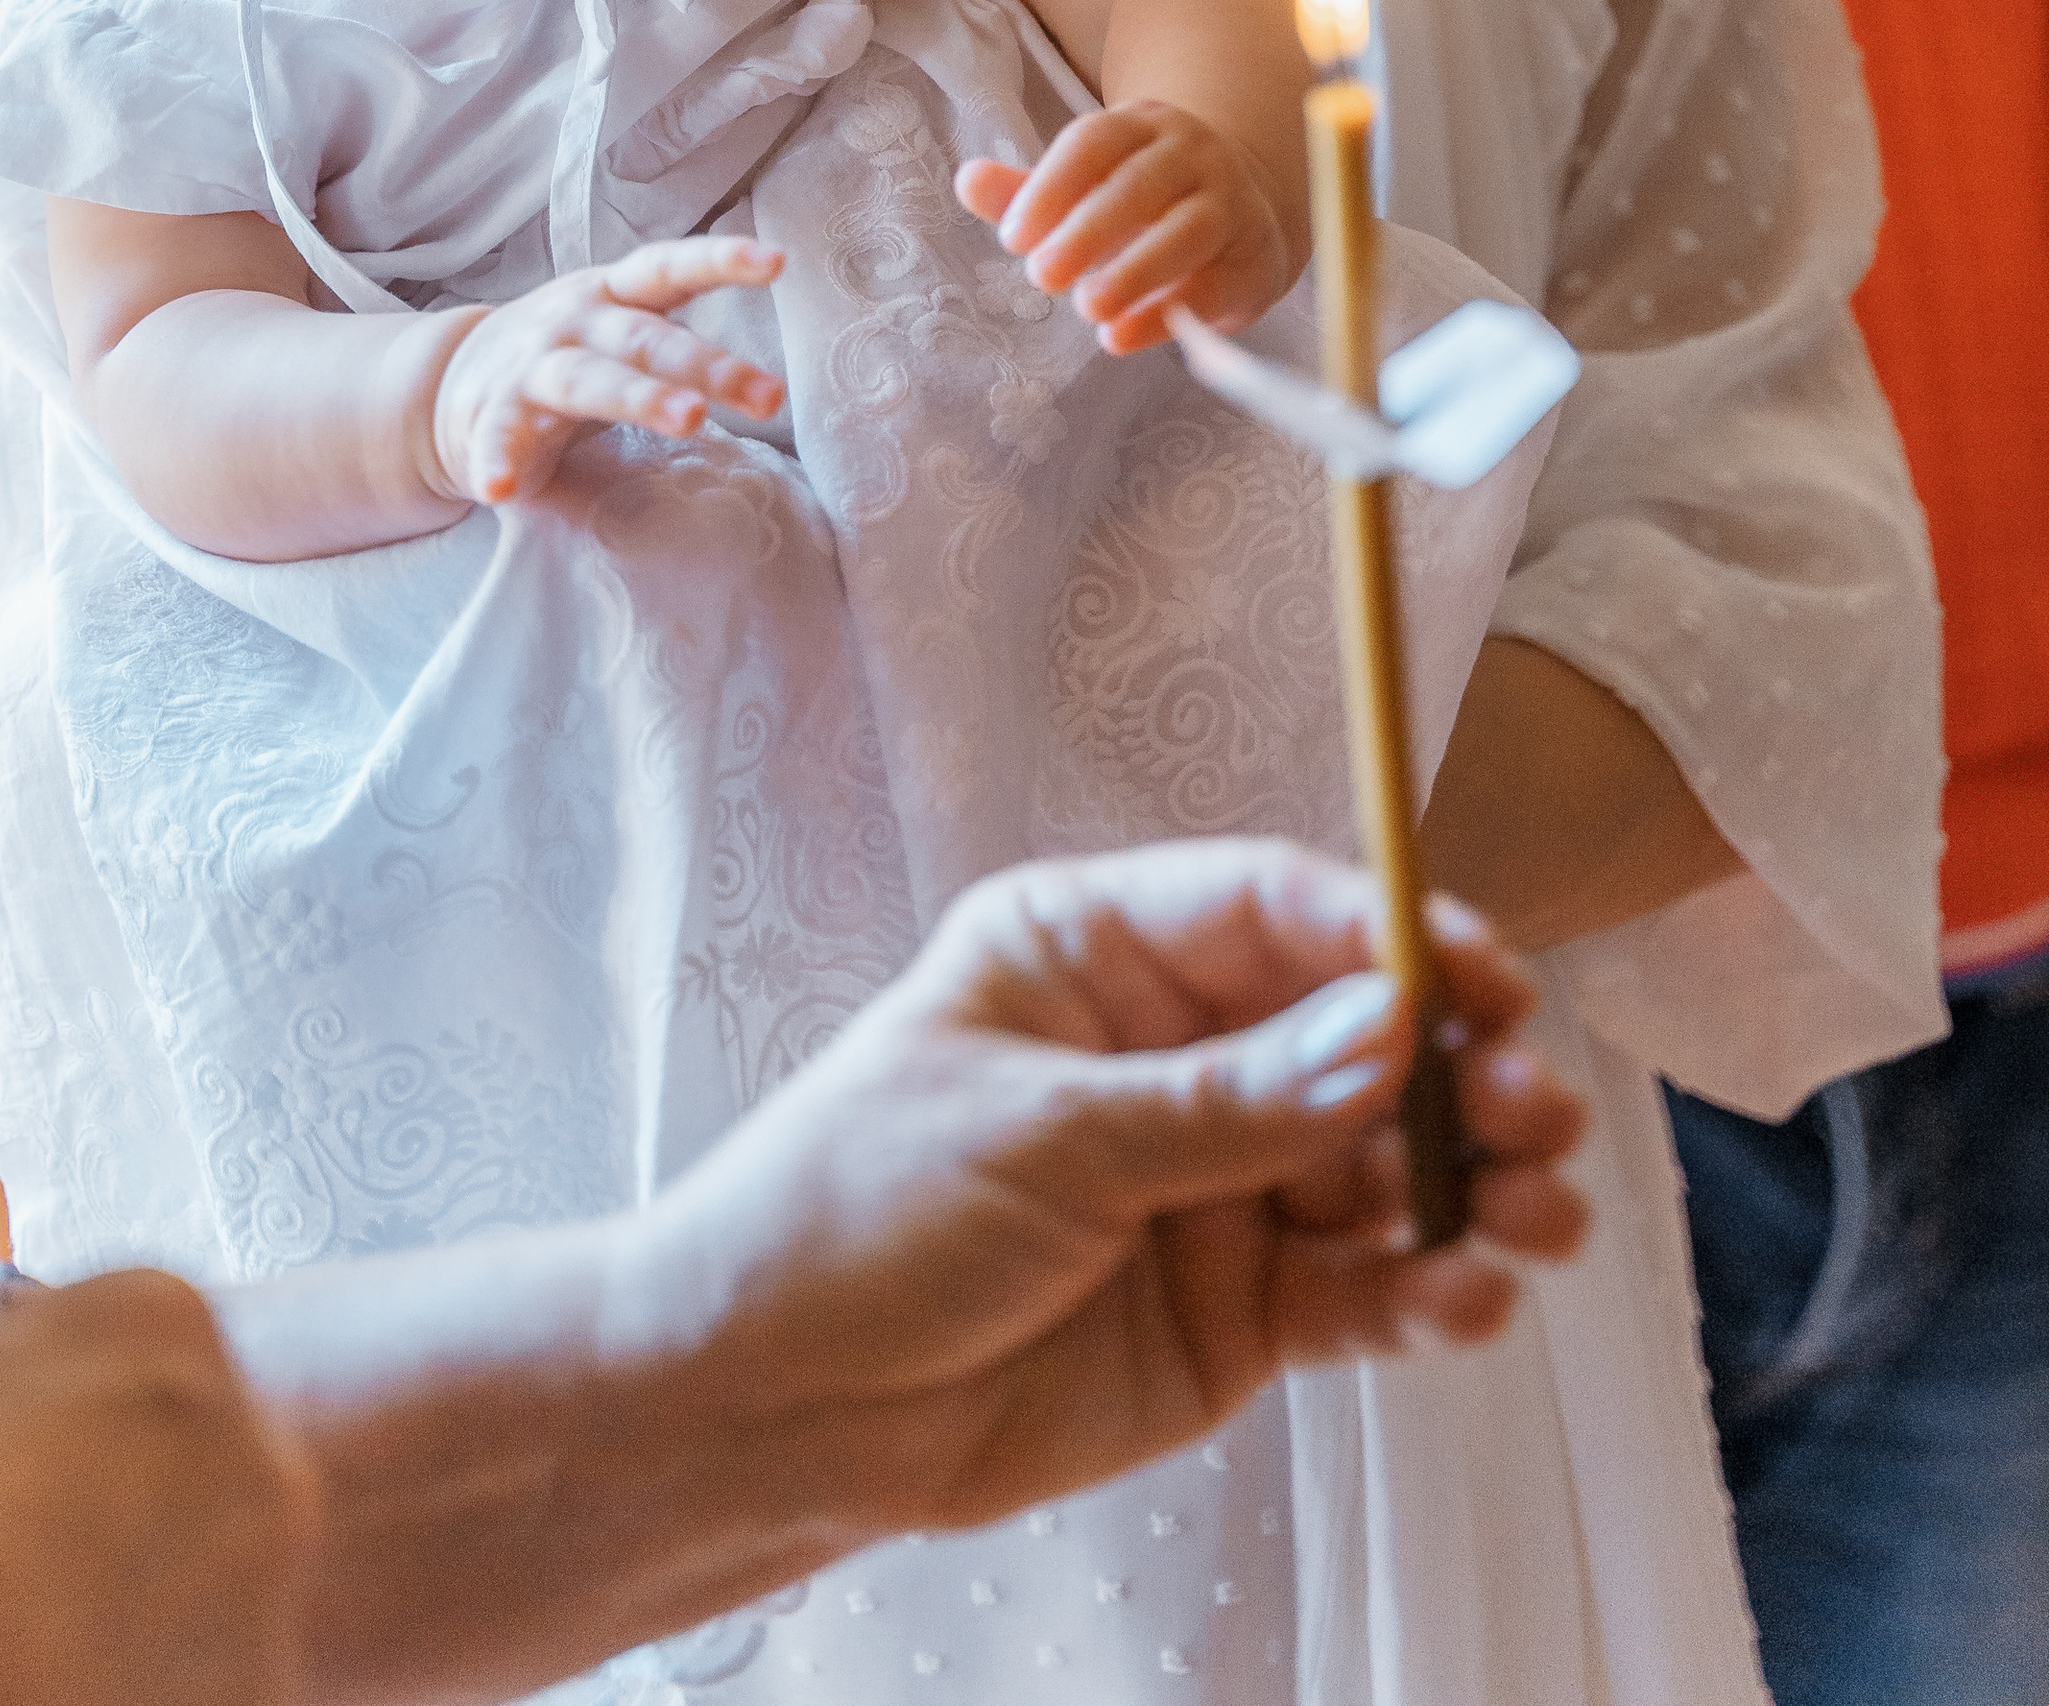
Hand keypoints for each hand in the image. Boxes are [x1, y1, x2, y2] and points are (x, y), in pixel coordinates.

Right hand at [425, 235, 784, 506]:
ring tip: (689, 420)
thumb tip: (767, 382)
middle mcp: (576, 321)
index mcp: (613, 295)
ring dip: (641, 397)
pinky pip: (497, 438)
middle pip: (648, 339)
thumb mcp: (618, 330)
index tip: (778, 262)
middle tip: (767, 396)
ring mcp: (531, 366)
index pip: (669, 268)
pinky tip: (501, 487)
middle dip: (708, 365)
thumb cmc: (565, 356)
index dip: (722, 260)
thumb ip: (676, 341)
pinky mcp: (490, 414)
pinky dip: (497, 460)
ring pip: (591, 380)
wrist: (450, 378)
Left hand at [646, 838, 1588, 1542]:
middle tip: (1534, 1109)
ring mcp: (1213, 1182)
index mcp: (1095, 953)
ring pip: (1381, 1162)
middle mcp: (1172, 1051)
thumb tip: (1390, 1033)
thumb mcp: (1039, 1135)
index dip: (1387, 933)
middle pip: (1354, 1034)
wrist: (776, 1406)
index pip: (1272, 909)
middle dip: (1459, 1064)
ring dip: (1473, 1181)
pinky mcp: (1237, 1307)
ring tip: (1539, 1212)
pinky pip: (1358, 1286)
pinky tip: (1468, 1300)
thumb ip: (1224, 1102)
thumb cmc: (856, 1213)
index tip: (1482, 976)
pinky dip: (1425, 1291)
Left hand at [958, 99, 1294, 345]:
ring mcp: (1231, 203)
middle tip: (1040, 276)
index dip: (1051, 188)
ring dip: (1135, 271)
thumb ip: (1028, 190)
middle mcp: (1192, 155)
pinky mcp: (1255, 258)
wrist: (1248, 209)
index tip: (1011, 238)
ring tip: (1087, 310)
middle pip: (1140, 185)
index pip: (1094, 143)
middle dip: (1087, 232)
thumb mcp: (1087, 186)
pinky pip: (1216, 283)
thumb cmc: (1144, 199)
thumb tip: (967, 180)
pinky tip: (1121, 336)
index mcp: (1140, 127)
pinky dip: (1169, 312)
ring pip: (1188, 230)